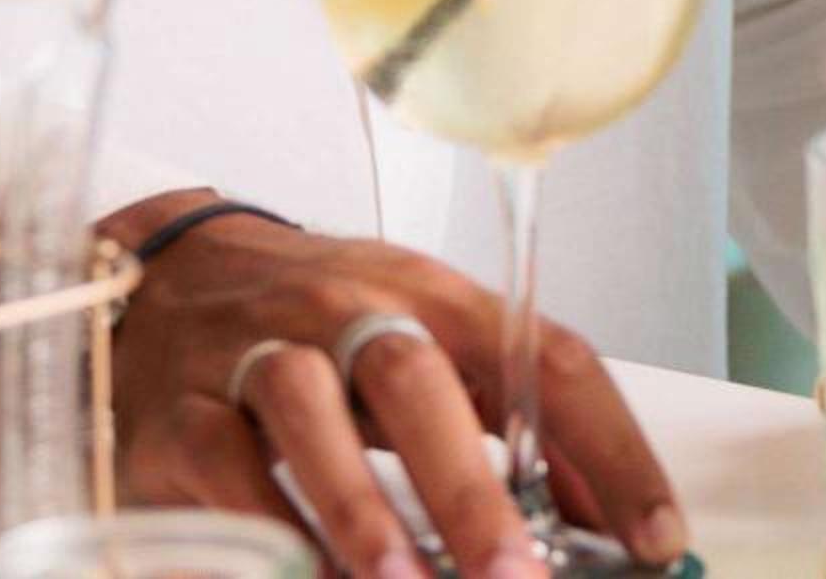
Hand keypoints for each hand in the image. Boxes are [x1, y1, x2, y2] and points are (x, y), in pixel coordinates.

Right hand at [102, 191, 687, 578]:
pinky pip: (222, 468)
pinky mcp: (180, 411)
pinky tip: (303, 574)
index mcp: (436, 296)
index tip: (656, 536)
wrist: (170, 276)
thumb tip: (606, 513)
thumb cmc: (323, 322)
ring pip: (307, 410)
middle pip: (417, 379)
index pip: (545, 355)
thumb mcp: (429, 345)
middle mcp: (349, 309)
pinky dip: (265, 529)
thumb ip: (512, 421)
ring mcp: (256, 352)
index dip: (608, 446)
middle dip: (470, 486)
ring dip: (361, 510)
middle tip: (516, 574)